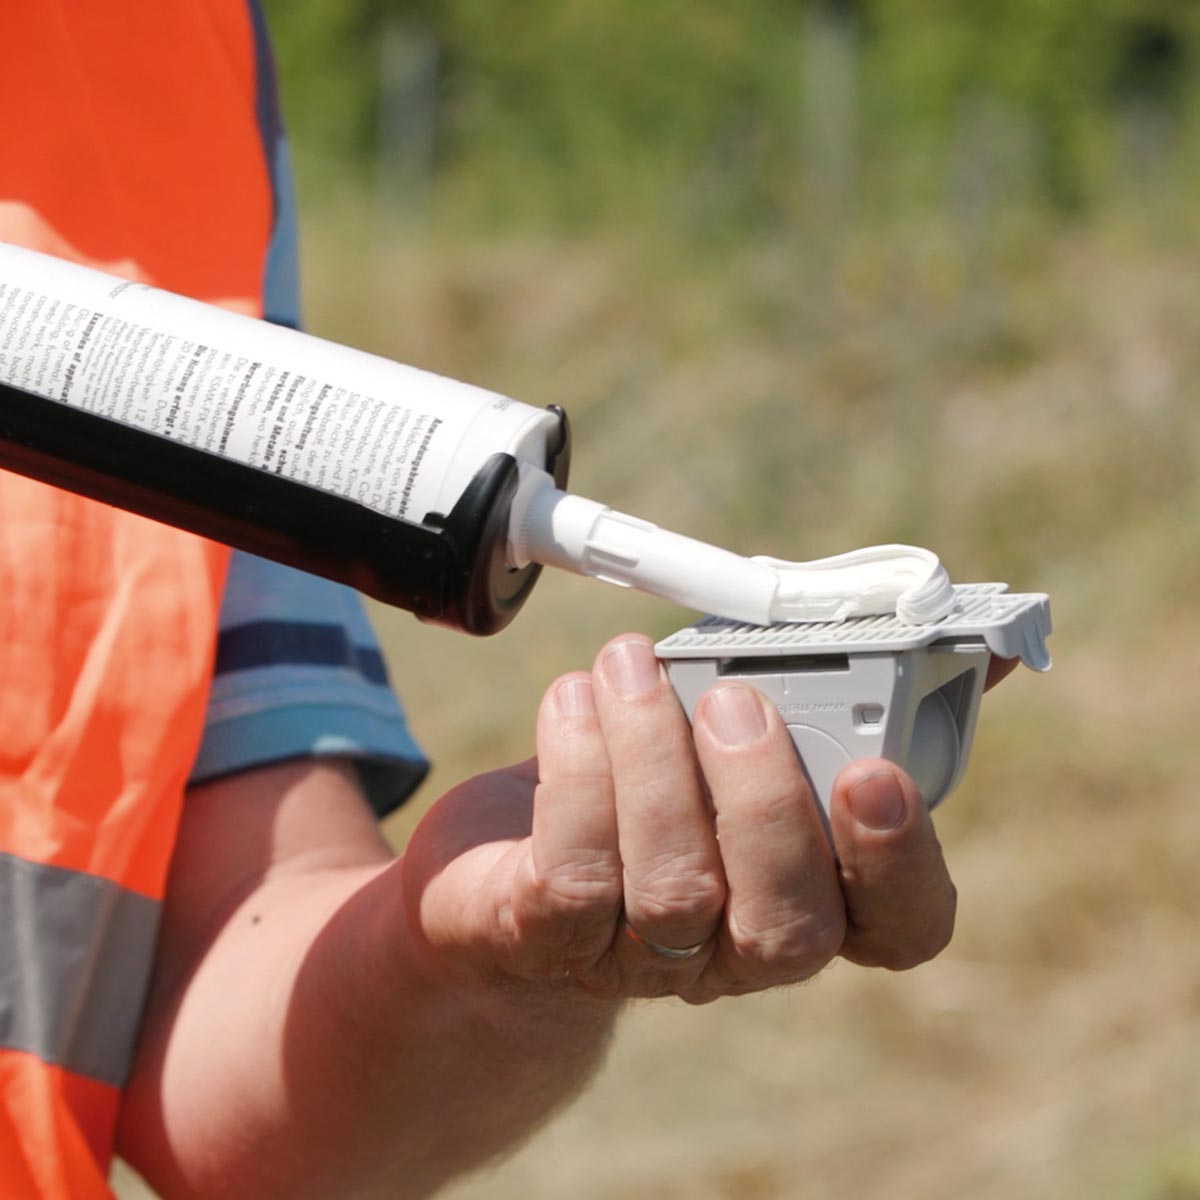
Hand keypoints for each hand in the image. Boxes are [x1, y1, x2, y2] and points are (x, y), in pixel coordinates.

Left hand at [403, 633, 958, 1003]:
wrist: (508, 861)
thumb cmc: (655, 781)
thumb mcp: (752, 733)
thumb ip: (855, 693)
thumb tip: (988, 648)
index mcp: (813, 897)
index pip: (901, 927)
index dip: (903, 863)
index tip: (876, 771)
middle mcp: (738, 949)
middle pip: (789, 927)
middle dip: (766, 801)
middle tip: (732, 698)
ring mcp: (643, 957)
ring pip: (673, 887)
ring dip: (652, 757)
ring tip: (628, 665)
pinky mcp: (549, 939)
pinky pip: (574, 870)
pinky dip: (576, 770)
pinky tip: (574, 701)